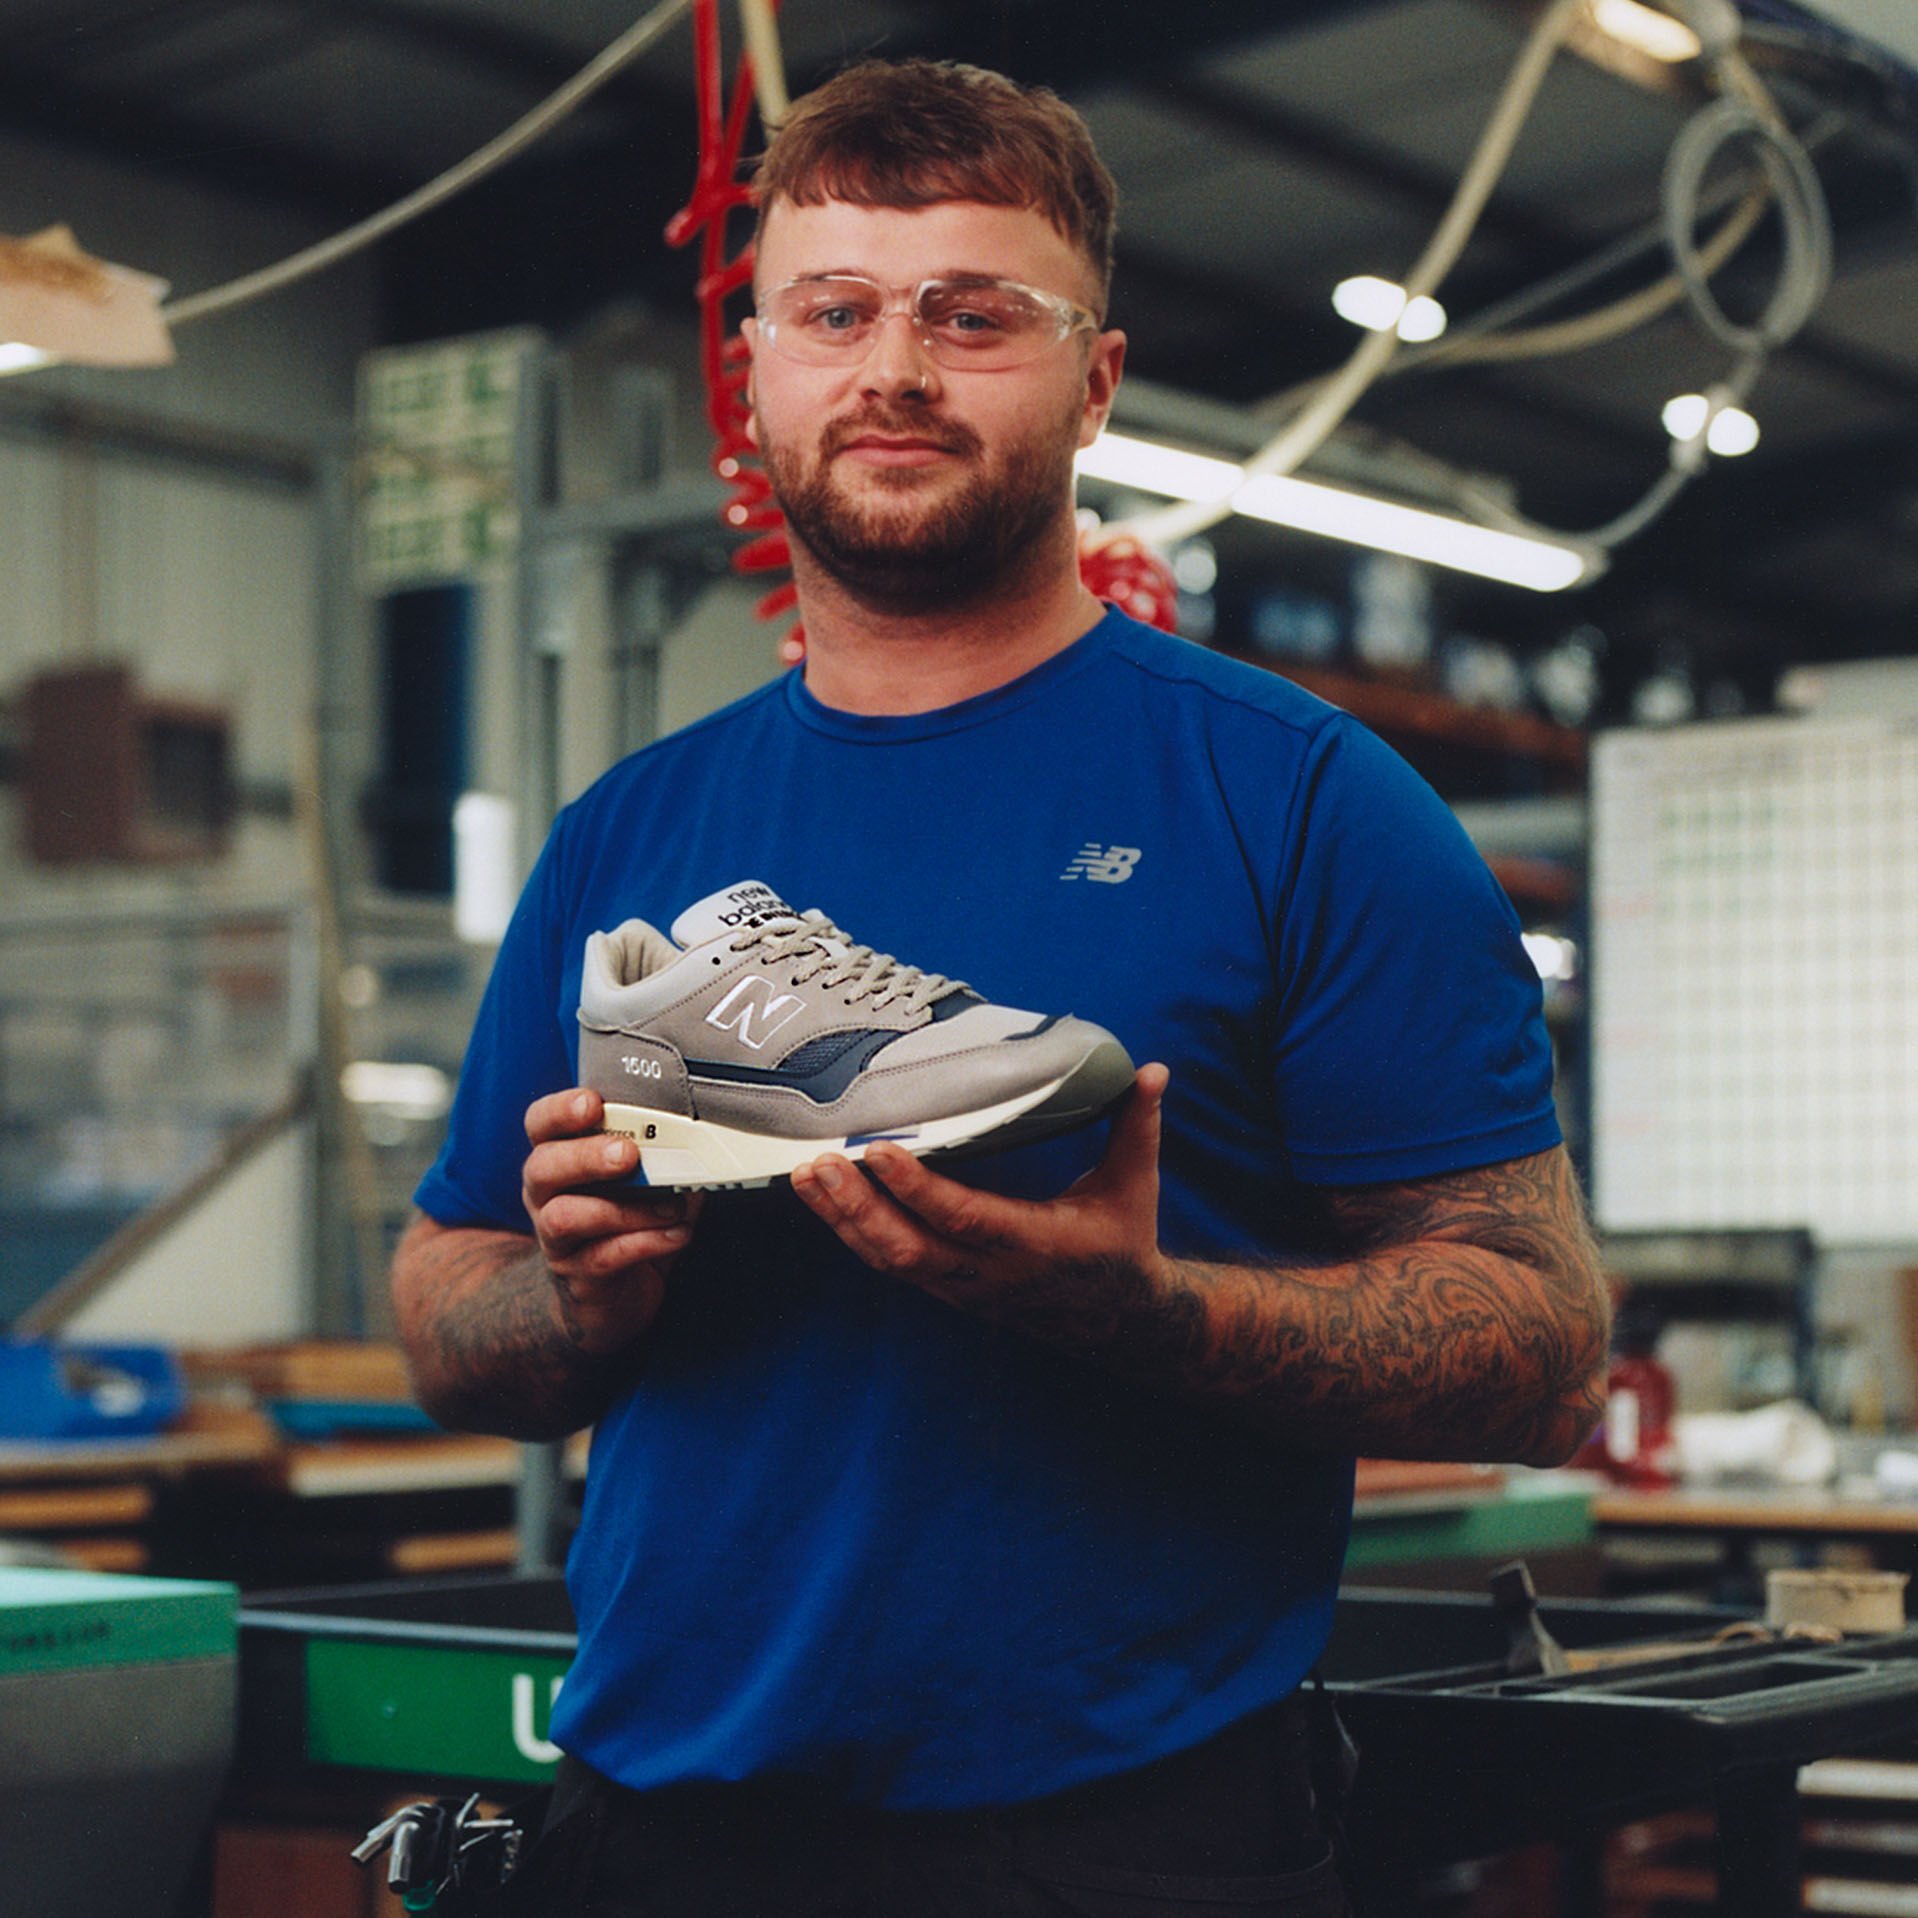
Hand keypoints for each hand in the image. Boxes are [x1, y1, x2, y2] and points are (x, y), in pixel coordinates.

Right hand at [521, 1088, 702, 1352]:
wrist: (609, 1296)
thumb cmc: (627, 1222)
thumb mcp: (644, 1182)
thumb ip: (663, 1155)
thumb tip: (707, 1133)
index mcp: (558, 1159)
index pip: (540, 1125)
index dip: (559, 1111)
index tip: (593, 1103)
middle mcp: (545, 1196)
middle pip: (542, 1167)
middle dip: (585, 1157)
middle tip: (628, 1154)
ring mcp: (555, 1239)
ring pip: (564, 1217)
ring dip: (623, 1208)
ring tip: (671, 1207)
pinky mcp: (577, 1276)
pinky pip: (602, 1257)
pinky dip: (645, 1243)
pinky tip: (677, 1235)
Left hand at [790, 1064, 1171, 1309]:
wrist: (1120, 1321)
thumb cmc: (1124, 1241)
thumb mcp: (1136, 1185)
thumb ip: (1138, 1126)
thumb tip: (1154, 1070)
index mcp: (1035, 1244)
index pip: (964, 1218)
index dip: (918, 1189)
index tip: (878, 1152)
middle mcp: (990, 1273)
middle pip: (908, 1248)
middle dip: (859, 1207)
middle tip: (819, 1162)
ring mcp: (964, 1287)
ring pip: (890, 1261)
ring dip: (844, 1220)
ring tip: (806, 1176)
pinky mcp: (948, 1289)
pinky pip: (891, 1264)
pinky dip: (855, 1233)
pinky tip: (826, 1200)